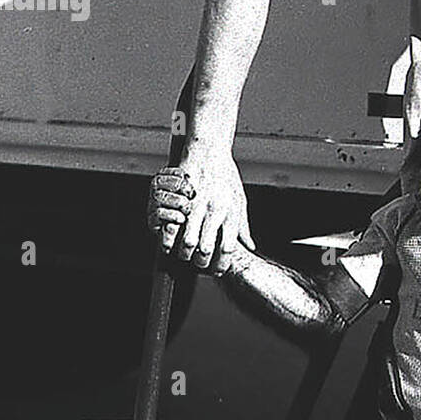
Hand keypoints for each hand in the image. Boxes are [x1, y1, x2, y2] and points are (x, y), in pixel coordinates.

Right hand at [147, 145, 253, 274]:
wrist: (210, 149)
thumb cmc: (226, 176)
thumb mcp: (240, 201)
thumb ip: (243, 226)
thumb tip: (250, 246)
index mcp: (231, 213)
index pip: (227, 249)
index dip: (220, 265)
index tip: (217, 270)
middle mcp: (215, 211)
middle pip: (206, 250)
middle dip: (200, 264)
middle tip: (198, 265)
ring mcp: (198, 205)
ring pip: (187, 241)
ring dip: (184, 252)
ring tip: (185, 254)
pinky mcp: (182, 198)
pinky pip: (173, 224)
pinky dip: (170, 236)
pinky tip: (172, 239)